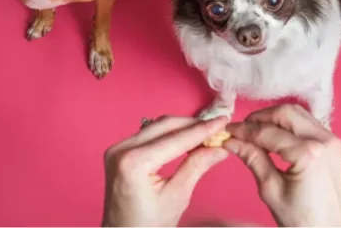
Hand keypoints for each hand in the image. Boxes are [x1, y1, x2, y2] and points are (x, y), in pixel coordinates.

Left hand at [103, 116, 229, 226]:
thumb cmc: (147, 225)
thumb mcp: (177, 197)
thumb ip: (197, 166)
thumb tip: (219, 147)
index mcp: (134, 163)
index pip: (176, 139)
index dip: (203, 130)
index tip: (223, 122)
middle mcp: (121, 150)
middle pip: (165, 125)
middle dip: (193, 126)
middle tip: (218, 128)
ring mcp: (117, 150)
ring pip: (157, 127)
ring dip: (182, 128)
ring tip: (205, 134)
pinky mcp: (119, 152)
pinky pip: (148, 135)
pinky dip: (169, 134)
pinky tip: (186, 139)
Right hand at [226, 104, 340, 226]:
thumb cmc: (304, 220)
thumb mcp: (271, 190)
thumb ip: (253, 159)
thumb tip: (232, 141)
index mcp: (308, 153)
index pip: (268, 132)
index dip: (244, 130)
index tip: (228, 131)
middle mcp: (324, 140)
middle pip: (286, 113)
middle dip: (260, 117)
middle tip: (241, 129)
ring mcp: (333, 140)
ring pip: (298, 114)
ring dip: (275, 118)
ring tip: (254, 132)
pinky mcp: (335, 144)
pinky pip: (308, 124)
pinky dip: (289, 126)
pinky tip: (274, 136)